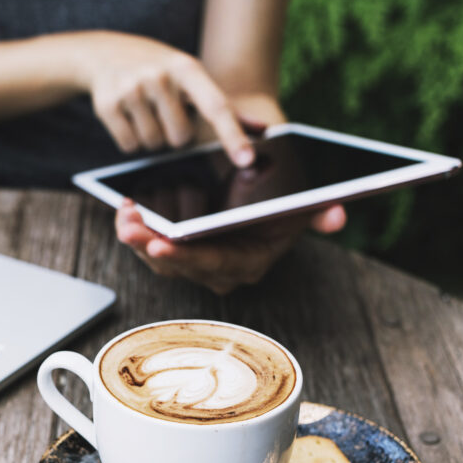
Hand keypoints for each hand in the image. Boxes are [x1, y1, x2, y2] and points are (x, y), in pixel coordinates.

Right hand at [78, 32, 253, 166]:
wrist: (104, 52)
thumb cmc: (159, 69)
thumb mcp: (191, 77)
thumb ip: (226, 106)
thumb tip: (264, 129)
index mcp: (187, 68)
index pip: (216, 107)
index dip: (232, 136)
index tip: (246, 160)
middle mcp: (160, 76)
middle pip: (180, 138)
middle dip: (173, 133)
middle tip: (163, 111)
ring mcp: (131, 89)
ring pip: (153, 144)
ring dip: (151, 137)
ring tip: (143, 110)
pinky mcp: (107, 105)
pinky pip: (129, 146)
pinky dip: (129, 139)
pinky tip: (125, 115)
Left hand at [115, 199, 346, 294]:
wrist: (267, 191)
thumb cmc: (282, 196)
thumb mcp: (302, 202)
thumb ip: (318, 211)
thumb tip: (339, 216)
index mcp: (248, 262)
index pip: (213, 263)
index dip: (186, 255)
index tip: (161, 244)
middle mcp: (220, 271)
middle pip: (179, 265)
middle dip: (150, 246)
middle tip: (130, 228)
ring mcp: (198, 265)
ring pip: (160, 260)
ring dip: (138, 239)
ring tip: (123, 215)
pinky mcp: (181, 254)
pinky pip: (153, 248)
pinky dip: (138, 231)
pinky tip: (125, 210)